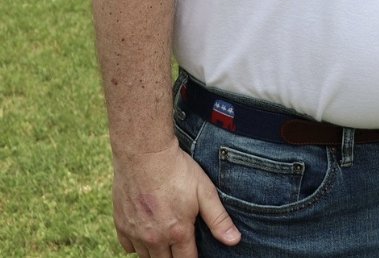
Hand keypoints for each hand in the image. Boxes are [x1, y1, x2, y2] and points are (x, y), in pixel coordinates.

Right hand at [112, 141, 239, 256]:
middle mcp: (154, 239)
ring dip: (157, 252)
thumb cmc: (177, 170)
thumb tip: (235, 240)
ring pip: (146, 257)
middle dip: (175, 256)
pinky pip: (128, 247)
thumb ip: (218, 219)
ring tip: (166, 239)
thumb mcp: (204, 191)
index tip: (195, 251)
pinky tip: (146, 232)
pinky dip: (137, 245)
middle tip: (181, 244)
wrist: (144, 154)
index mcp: (177, 232)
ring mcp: (135, 234)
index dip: (193, 257)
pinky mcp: (120, 225)